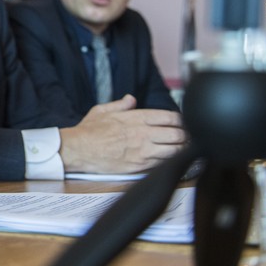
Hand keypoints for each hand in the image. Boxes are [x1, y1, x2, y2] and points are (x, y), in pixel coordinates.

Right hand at [59, 94, 186, 173]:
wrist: (78, 150)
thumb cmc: (88, 131)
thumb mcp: (102, 110)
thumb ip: (120, 104)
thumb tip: (131, 99)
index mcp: (136, 118)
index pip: (170, 117)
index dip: (181, 121)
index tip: (182, 124)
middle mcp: (143, 134)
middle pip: (178, 135)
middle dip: (186, 136)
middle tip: (187, 138)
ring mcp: (143, 151)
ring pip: (175, 151)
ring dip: (182, 150)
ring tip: (183, 150)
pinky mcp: (140, 166)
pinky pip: (164, 163)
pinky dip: (170, 162)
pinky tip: (172, 160)